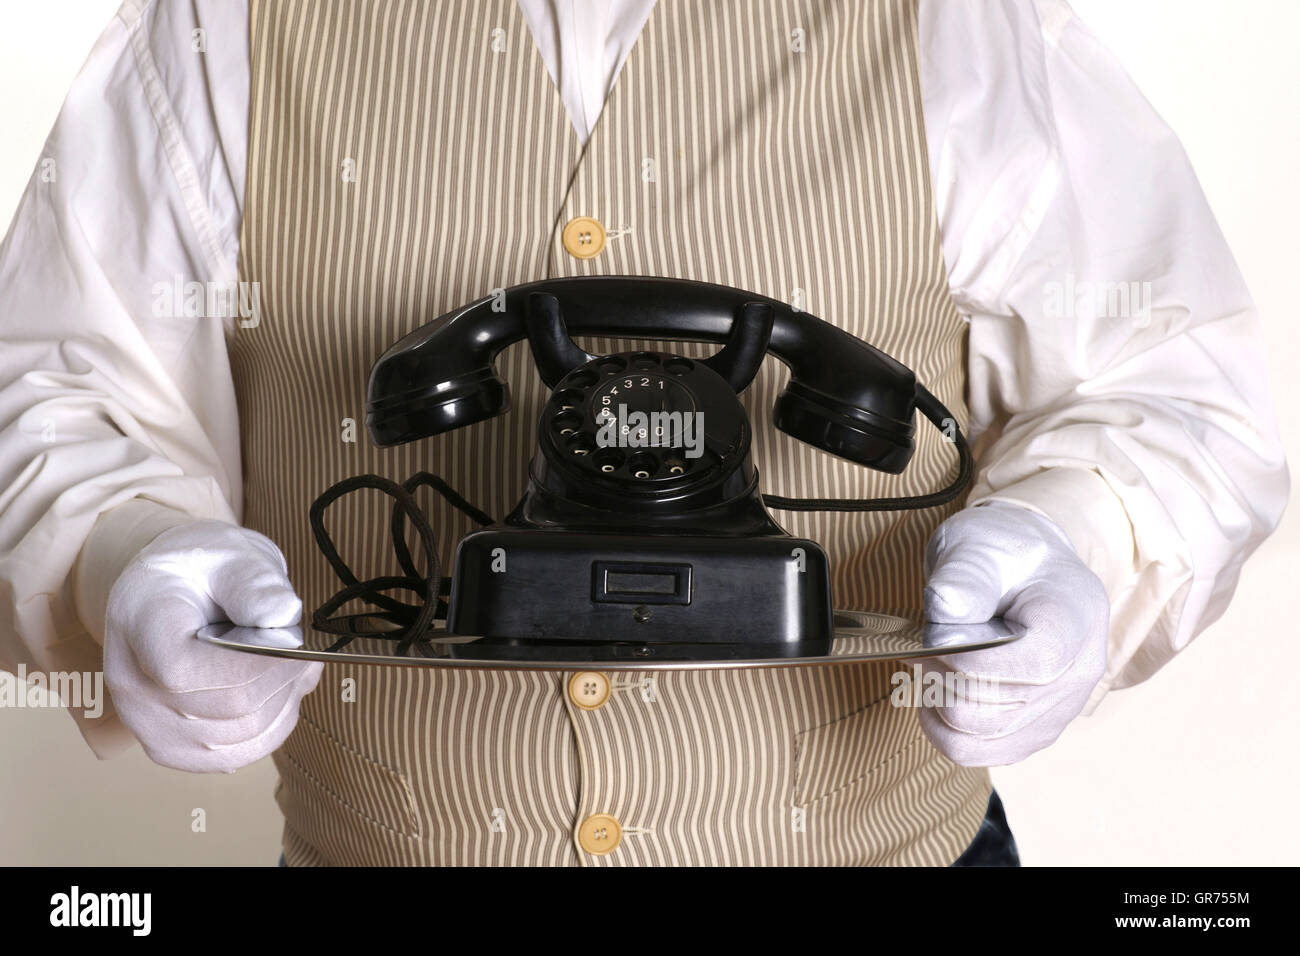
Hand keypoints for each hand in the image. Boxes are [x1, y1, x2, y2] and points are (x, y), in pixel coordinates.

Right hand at [103, 520, 321, 772]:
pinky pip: (237, 754)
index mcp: (139, 626)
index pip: (187, 673)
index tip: (297, 644)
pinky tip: (279, 692)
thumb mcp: (229, 553)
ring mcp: (148, 725)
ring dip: (283, 702)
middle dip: (282, 678)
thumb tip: (283, 615)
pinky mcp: (174, 749)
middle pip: (229, 707)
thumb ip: (254, 583)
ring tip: (293, 665)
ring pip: (242, 736)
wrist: (171, 591)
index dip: (255, 665)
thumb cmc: (201, 569)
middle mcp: (131, 686)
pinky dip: (273, 726)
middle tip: (303, 649)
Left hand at [915, 501, 1108, 765]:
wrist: (1025, 569)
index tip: (936, 639)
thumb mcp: (980, 544)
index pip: (1035, 665)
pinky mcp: (1033, 732)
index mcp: (1077, 619)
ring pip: (981, 737)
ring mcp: (1059, 709)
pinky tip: (935, 692)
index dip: (973, 662)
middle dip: (944, 676)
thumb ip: (964, 576)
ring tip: (927, 665)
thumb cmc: (1002, 552)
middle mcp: (1080, 673)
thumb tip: (945, 612)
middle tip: (923, 645)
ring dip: (937, 702)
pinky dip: (941, 728)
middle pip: (999, 708)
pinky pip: (978, 753)